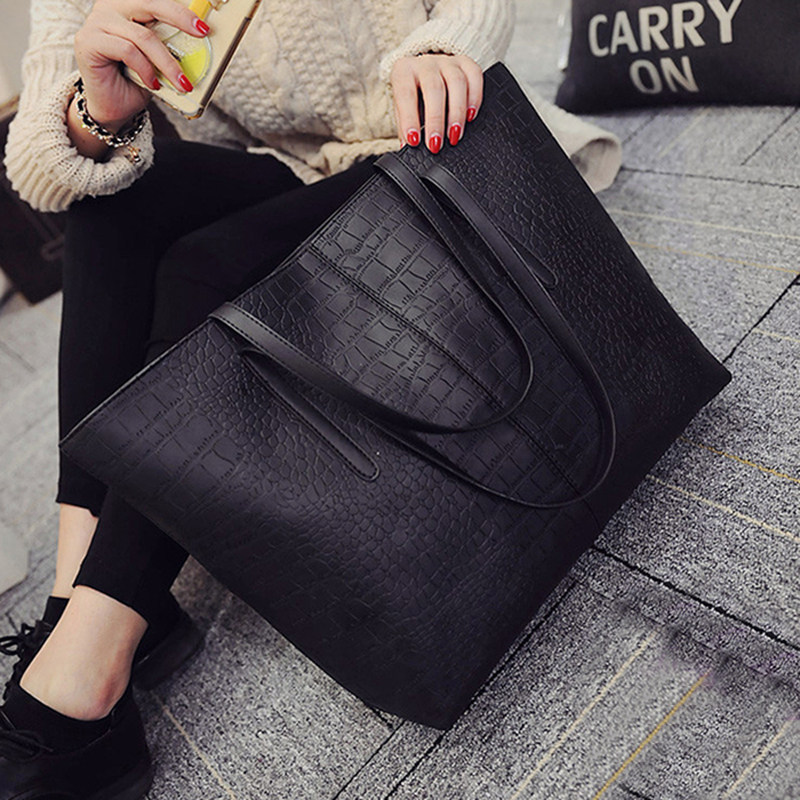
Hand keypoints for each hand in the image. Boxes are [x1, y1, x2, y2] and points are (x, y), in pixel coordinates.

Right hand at [73, 0, 209, 130]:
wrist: (113, 107)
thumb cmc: (137, 81)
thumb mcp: (160, 59)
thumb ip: (171, 44)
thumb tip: (201, 42)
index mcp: (128, 5)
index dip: (180, 6)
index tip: (203, 19)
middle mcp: (110, 7)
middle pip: (149, 3)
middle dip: (179, 17)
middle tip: (202, 32)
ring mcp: (97, 22)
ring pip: (142, 36)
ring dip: (168, 62)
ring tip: (183, 83)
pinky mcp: (88, 41)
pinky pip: (127, 50)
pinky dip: (146, 69)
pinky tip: (153, 83)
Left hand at [389, 53, 482, 153]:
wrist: (424, 72)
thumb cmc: (412, 95)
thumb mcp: (403, 109)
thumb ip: (405, 127)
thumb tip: (407, 149)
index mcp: (404, 71)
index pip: (406, 94)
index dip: (410, 119)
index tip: (414, 140)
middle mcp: (425, 63)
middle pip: (434, 88)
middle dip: (436, 120)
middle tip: (436, 144)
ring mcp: (447, 61)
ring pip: (457, 82)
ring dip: (457, 113)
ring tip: (454, 135)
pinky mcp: (465, 62)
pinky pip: (474, 76)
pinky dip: (474, 98)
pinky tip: (470, 116)